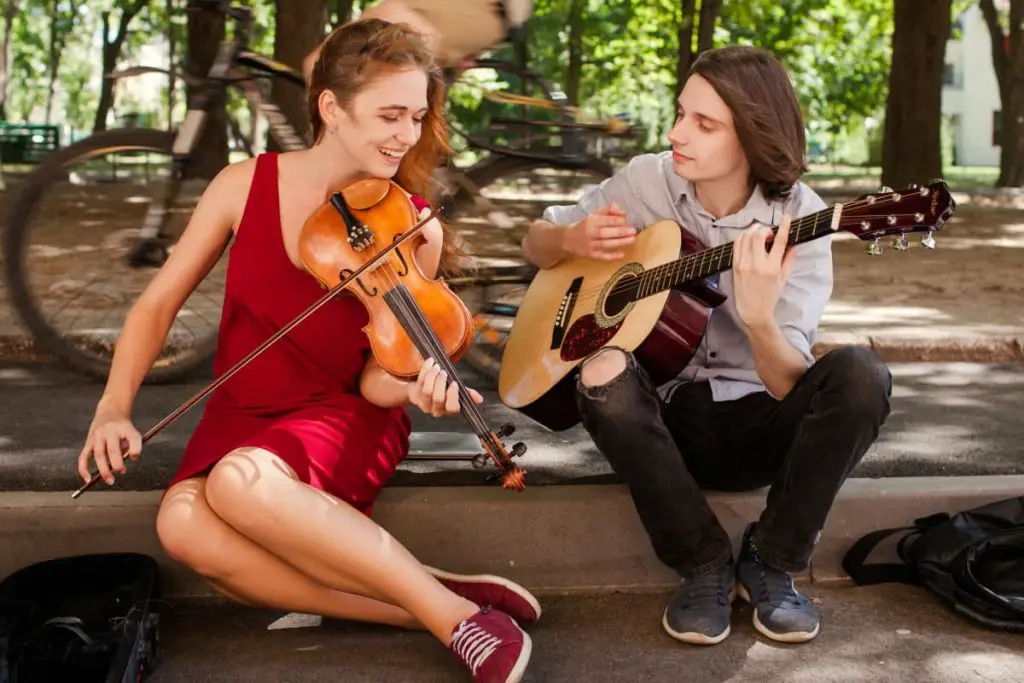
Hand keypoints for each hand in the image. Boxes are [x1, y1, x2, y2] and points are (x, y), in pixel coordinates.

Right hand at [78, 405, 141, 485]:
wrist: (110, 411)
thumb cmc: (124, 428)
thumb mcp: (133, 432)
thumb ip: (134, 445)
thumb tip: (132, 458)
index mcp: (124, 428)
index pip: (132, 438)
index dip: (134, 450)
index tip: (134, 458)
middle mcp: (109, 431)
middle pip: (112, 449)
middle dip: (117, 464)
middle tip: (122, 472)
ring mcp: (97, 436)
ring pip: (99, 454)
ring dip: (104, 469)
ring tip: (110, 480)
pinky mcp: (88, 441)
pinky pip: (84, 456)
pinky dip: (84, 468)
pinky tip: (88, 479)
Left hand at [407, 357, 482, 416]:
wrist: (421, 390)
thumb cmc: (443, 390)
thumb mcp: (456, 392)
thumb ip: (466, 394)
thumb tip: (480, 399)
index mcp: (448, 410)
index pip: (452, 408)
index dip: (453, 395)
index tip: (454, 383)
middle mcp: (435, 409)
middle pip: (438, 398)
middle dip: (441, 383)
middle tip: (444, 372)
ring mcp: (424, 403)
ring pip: (427, 391)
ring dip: (432, 376)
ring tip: (437, 367)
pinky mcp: (415, 394)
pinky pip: (420, 381)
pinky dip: (425, 369)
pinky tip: (430, 361)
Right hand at [561, 203, 637, 260]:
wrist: (567, 239)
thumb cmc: (584, 226)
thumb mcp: (593, 214)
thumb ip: (608, 210)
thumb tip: (622, 211)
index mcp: (590, 221)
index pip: (605, 220)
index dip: (616, 220)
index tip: (627, 219)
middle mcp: (589, 233)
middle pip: (605, 233)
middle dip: (620, 231)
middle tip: (633, 230)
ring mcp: (590, 245)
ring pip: (606, 244)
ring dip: (620, 242)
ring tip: (632, 239)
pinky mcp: (590, 255)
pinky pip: (602, 256)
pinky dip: (612, 256)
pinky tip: (622, 254)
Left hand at [732, 214, 795, 329]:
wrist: (752, 311)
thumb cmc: (770, 296)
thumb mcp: (783, 279)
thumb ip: (788, 260)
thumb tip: (793, 245)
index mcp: (772, 268)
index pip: (779, 241)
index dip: (784, 226)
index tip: (787, 217)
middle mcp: (756, 265)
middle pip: (759, 235)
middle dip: (765, 229)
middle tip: (769, 233)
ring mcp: (743, 264)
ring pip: (746, 237)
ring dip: (753, 231)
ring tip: (759, 234)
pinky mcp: (735, 265)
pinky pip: (737, 244)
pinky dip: (743, 237)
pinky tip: (749, 239)